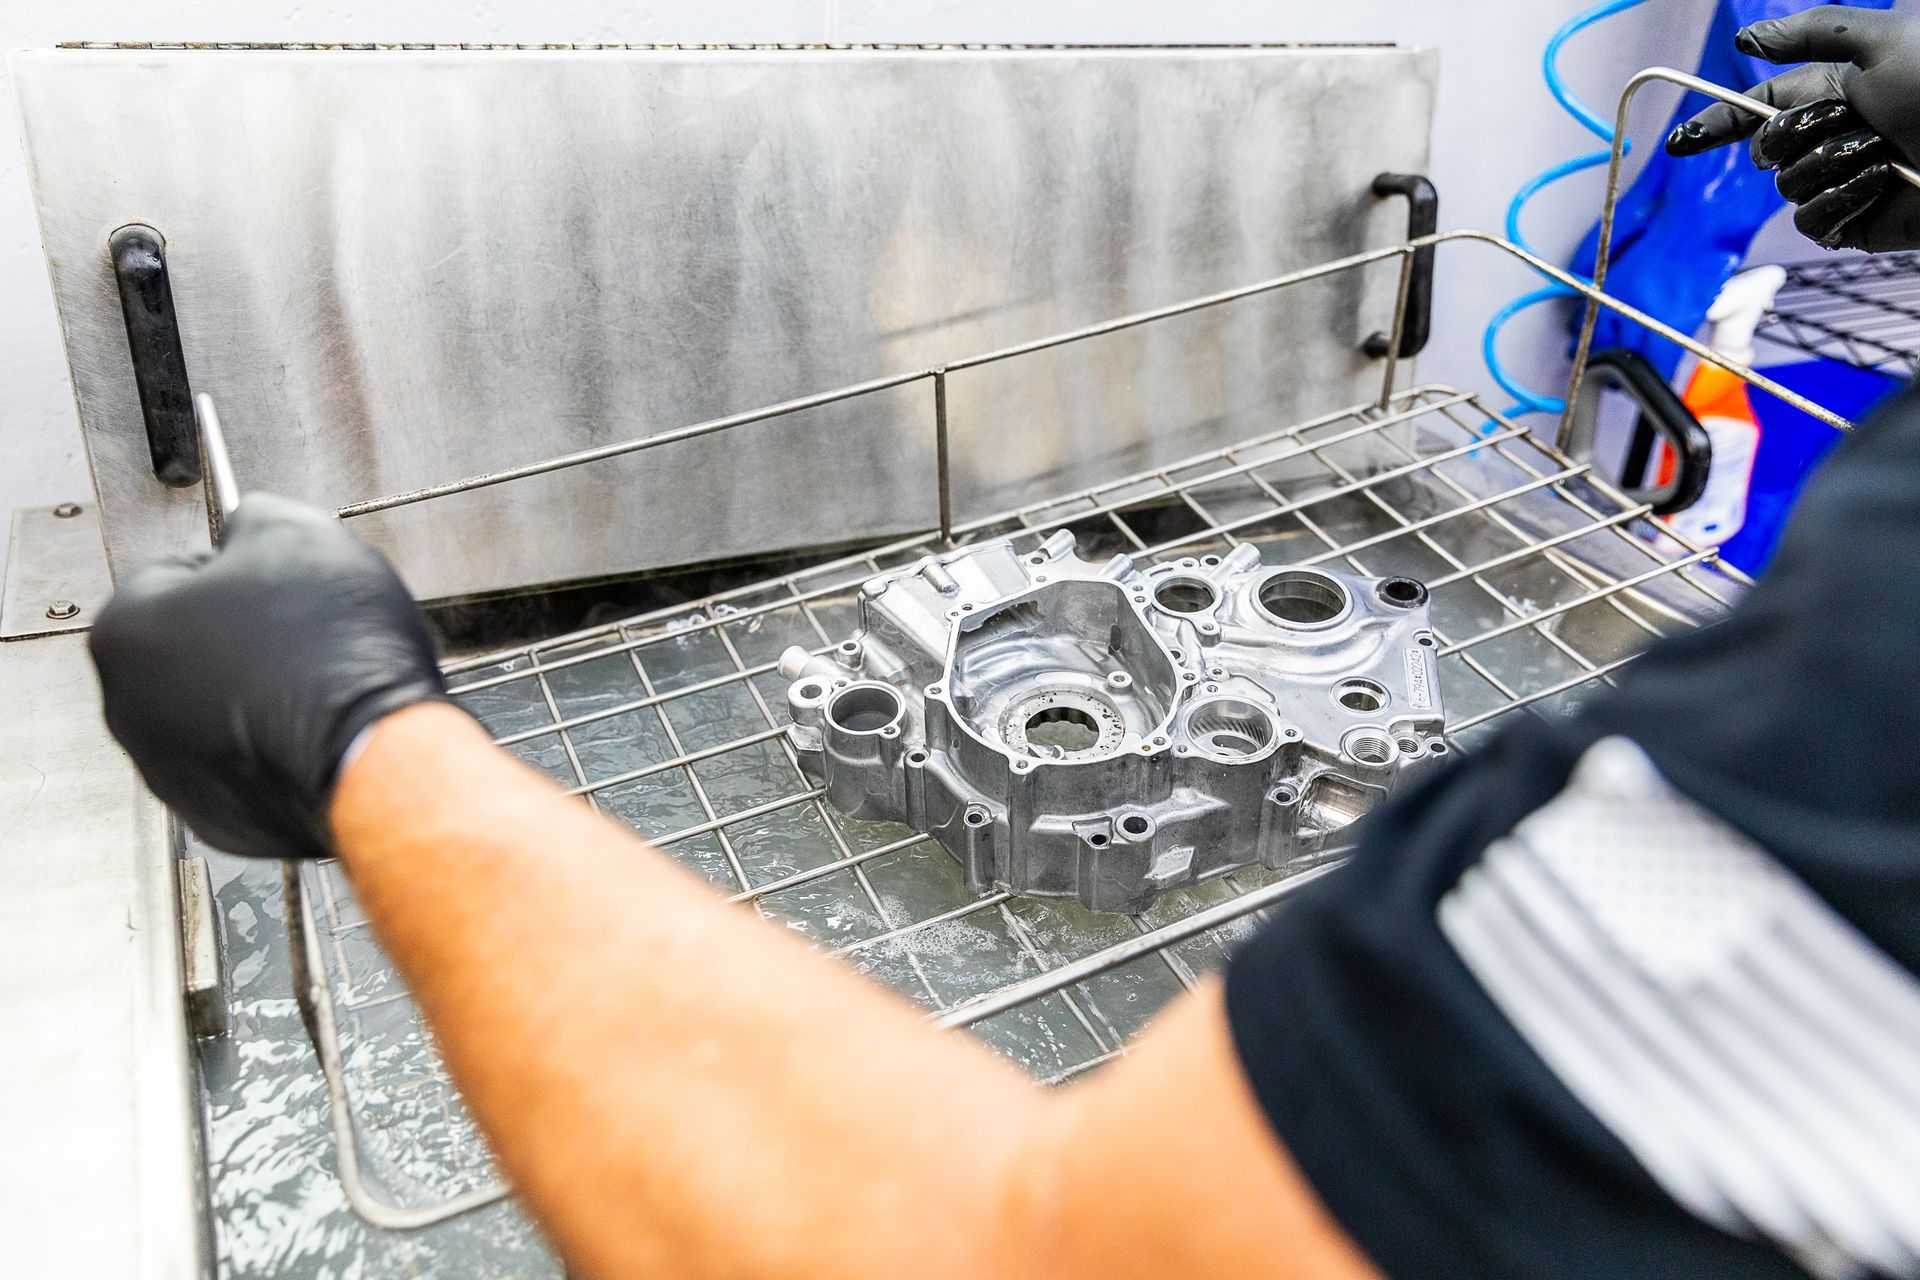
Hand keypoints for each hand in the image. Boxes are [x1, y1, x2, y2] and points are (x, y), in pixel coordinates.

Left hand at [90, 494, 449, 859]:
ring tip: (319, 683)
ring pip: (214, 712)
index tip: (280, 581)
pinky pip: (243, 766)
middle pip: (190, 649)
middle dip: (244, 638)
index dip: (241, 571)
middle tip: (306, 632)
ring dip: (258, 694)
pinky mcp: (218, 817)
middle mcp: (128, 709)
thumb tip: (248, 527)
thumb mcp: (298, 533)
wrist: (379, 753)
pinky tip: (316, 731)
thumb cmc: (333, 652)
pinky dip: (274, 749)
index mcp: (126, 631)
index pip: (175, 573)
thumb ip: (253, 518)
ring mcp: (170, 771)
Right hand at [1666, 5, 1919, 250]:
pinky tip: (1878, 184)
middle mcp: (1833, 137)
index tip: (1680, 141)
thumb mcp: (1880, 42)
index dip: (1717, 123)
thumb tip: (1745, 41)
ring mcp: (1840, 183)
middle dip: (1796, 133)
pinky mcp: (1851, 223)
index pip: (1759, 108)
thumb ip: (1808, 34)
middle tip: (1849, 119)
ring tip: (1883, 152)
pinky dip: (1838, 199)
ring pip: (1786, 185)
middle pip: (1766, 147)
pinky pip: (1808, 219)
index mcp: (1835, 92)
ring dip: (1830, 164)